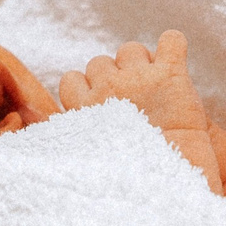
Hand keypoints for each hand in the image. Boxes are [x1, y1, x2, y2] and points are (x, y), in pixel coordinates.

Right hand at [59, 31, 223, 194]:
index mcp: (85, 108)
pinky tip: (175, 61)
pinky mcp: (172, 73)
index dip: (88, 89)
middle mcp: (107, 86)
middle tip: (133, 101)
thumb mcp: (90, 157)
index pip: (71, 79)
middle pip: (100, 62)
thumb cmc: (131, 178)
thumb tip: (51, 120)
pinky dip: (174, 45)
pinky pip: (172, 40)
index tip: (103, 106)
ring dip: (141, 63)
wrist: (171, 184)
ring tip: (155, 89)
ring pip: (131, 49)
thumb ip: (78, 132)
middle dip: (114, 76)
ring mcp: (140, 77)